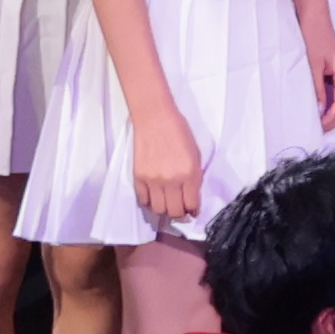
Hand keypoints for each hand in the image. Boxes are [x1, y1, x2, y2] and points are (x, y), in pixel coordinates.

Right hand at [134, 115, 203, 232]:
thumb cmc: (179, 132)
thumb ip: (195, 177)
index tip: (193, 211)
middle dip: (180, 215)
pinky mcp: (139, 177)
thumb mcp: (196, 154)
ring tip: (167, 204)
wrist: (155, 119)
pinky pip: (143, 200)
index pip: (192, 205)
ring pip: (158, 210)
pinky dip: (150, 203)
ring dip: (164, 210)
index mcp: (189, 174)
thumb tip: (192, 197)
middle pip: (174, 212)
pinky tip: (155, 197)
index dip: (193, 211)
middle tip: (181, 211)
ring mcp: (153, 180)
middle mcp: (171, 180)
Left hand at [306, 34, 334, 134]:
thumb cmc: (314, 36)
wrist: (314, 19)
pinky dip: (330, 105)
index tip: (317, 128)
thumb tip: (319, 111)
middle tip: (316, 130)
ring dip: (332, 114)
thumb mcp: (312, 65)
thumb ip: (317, 89)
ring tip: (316, 122)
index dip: (330, 120)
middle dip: (333, 121)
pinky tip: (318, 109)